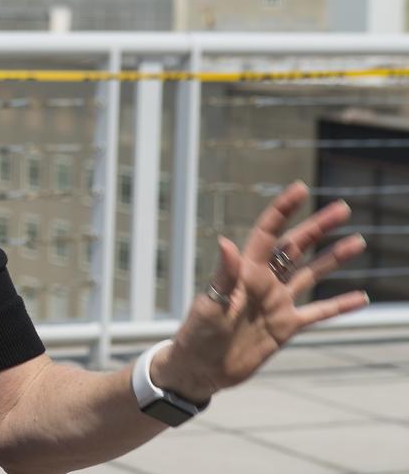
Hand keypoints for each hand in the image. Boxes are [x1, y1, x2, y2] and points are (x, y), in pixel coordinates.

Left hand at [152, 181, 368, 403]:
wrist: (201, 368)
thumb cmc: (197, 334)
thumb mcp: (208, 304)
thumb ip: (223, 275)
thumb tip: (226, 242)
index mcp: (244, 271)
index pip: (268, 233)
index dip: (283, 210)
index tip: (300, 189)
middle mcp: (264, 282)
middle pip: (296, 248)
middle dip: (318, 227)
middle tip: (343, 208)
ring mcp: (276, 303)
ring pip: (310, 275)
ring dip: (333, 259)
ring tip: (357, 242)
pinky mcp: (285, 327)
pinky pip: (317, 313)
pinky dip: (339, 305)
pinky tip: (360, 296)